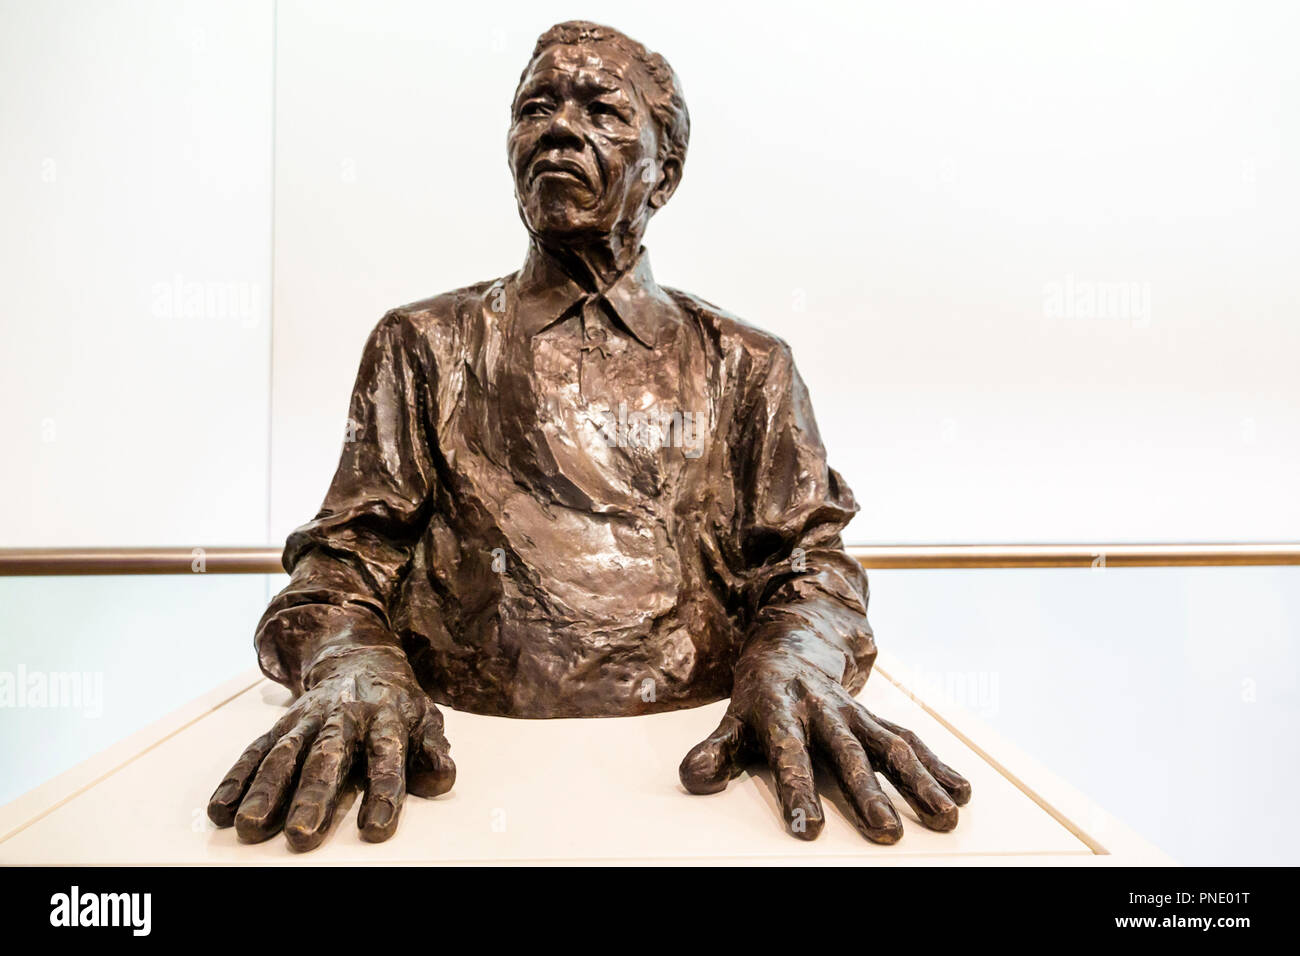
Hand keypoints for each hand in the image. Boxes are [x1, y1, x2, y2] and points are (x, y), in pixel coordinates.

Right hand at [207, 647, 453, 849]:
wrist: (362, 658)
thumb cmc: (397, 703)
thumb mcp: (425, 718)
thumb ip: (432, 750)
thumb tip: (441, 778)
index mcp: (386, 719)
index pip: (387, 756)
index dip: (383, 791)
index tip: (376, 829)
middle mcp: (343, 717)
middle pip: (327, 757)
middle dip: (313, 796)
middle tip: (301, 835)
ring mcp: (308, 720)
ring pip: (285, 754)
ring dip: (266, 790)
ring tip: (251, 826)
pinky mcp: (281, 726)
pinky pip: (256, 750)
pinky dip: (236, 778)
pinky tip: (220, 808)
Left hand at [679, 643, 969, 842]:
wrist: (791, 647)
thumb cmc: (760, 697)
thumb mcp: (732, 720)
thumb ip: (716, 750)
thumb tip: (693, 778)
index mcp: (783, 711)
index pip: (790, 754)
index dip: (797, 790)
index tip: (807, 828)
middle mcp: (824, 710)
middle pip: (848, 754)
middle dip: (868, 794)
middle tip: (886, 832)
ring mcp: (855, 713)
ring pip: (890, 745)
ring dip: (919, 781)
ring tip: (943, 816)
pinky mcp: (876, 717)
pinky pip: (910, 739)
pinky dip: (938, 764)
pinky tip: (960, 789)